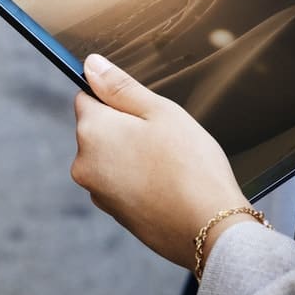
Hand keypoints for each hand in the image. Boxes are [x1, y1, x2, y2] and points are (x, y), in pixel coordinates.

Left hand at [71, 54, 248, 269]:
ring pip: (111, 157)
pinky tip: (167, 185)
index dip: (117, 99)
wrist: (210, 229)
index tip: (144, 111)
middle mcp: (84, 163)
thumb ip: (120, 86)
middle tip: (164, 138)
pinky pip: (121, 184)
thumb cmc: (191, 165)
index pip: (87, 97)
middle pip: (98, 130)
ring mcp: (97, 192)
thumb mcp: (159, 111)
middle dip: (125, 128)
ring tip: (169, 164)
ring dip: (132, 155)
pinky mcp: (114, 214)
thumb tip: (90, 64)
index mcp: (91, 131)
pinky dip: (139, 180)